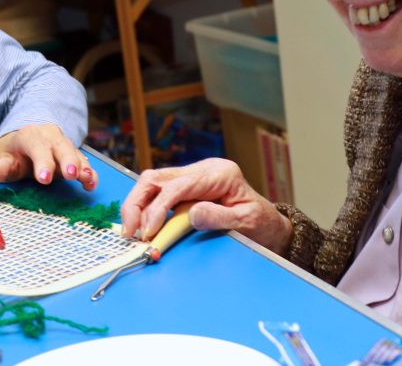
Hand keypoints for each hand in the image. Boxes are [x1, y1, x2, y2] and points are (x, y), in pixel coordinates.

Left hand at [0, 124, 96, 190]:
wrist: (27, 138)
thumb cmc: (15, 151)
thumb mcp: (4, 156)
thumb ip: (1, 167)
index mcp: (30, 136)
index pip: (37, 147)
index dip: (42, 162)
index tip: (44, 179)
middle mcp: (50, 137)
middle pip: (61, 147)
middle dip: (67, 161)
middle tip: (71, 174)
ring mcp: (64, 145)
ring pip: (75, 153)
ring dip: (82, 166)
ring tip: (86, 179)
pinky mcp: (74, 155)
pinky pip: (84, 162)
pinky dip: (90, 172)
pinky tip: (91, 183)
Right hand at [120, 158, 292, 255]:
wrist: (271, 226)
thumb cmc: (262, 224)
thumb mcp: (246, 223)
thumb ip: (219, 217)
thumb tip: (191, 214)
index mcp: (220, 173)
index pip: (177, 185)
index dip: (157, 208)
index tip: (148, 232)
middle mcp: (203, 170)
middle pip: (156, 178)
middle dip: (137, 203)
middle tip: (130, 231)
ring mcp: (193, 177)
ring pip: (152, 183)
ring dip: (137, 206)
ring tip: (132, 232)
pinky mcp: (186, 188)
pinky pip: (158, 194)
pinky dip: (146, 210)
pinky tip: (142, 227)